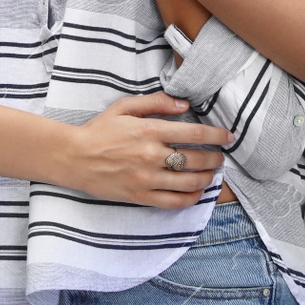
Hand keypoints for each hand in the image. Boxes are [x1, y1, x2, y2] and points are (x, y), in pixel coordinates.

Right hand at [65, 92, 230, 207]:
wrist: (75, 157)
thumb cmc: (100, 130)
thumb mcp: (124, 107)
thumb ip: (156, 102)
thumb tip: (184, 104)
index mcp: (149, 130)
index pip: (194, 133)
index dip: (217, 135)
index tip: (228, 136)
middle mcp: (152, 155)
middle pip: (197, 159)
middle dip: (215, 158)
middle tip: (220, 156)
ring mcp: (147, 178)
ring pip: (190, 182)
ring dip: (207, 177)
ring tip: (210, 173)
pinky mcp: (141, 196)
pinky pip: (175, 202)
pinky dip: (191, 198)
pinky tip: (196, 192)